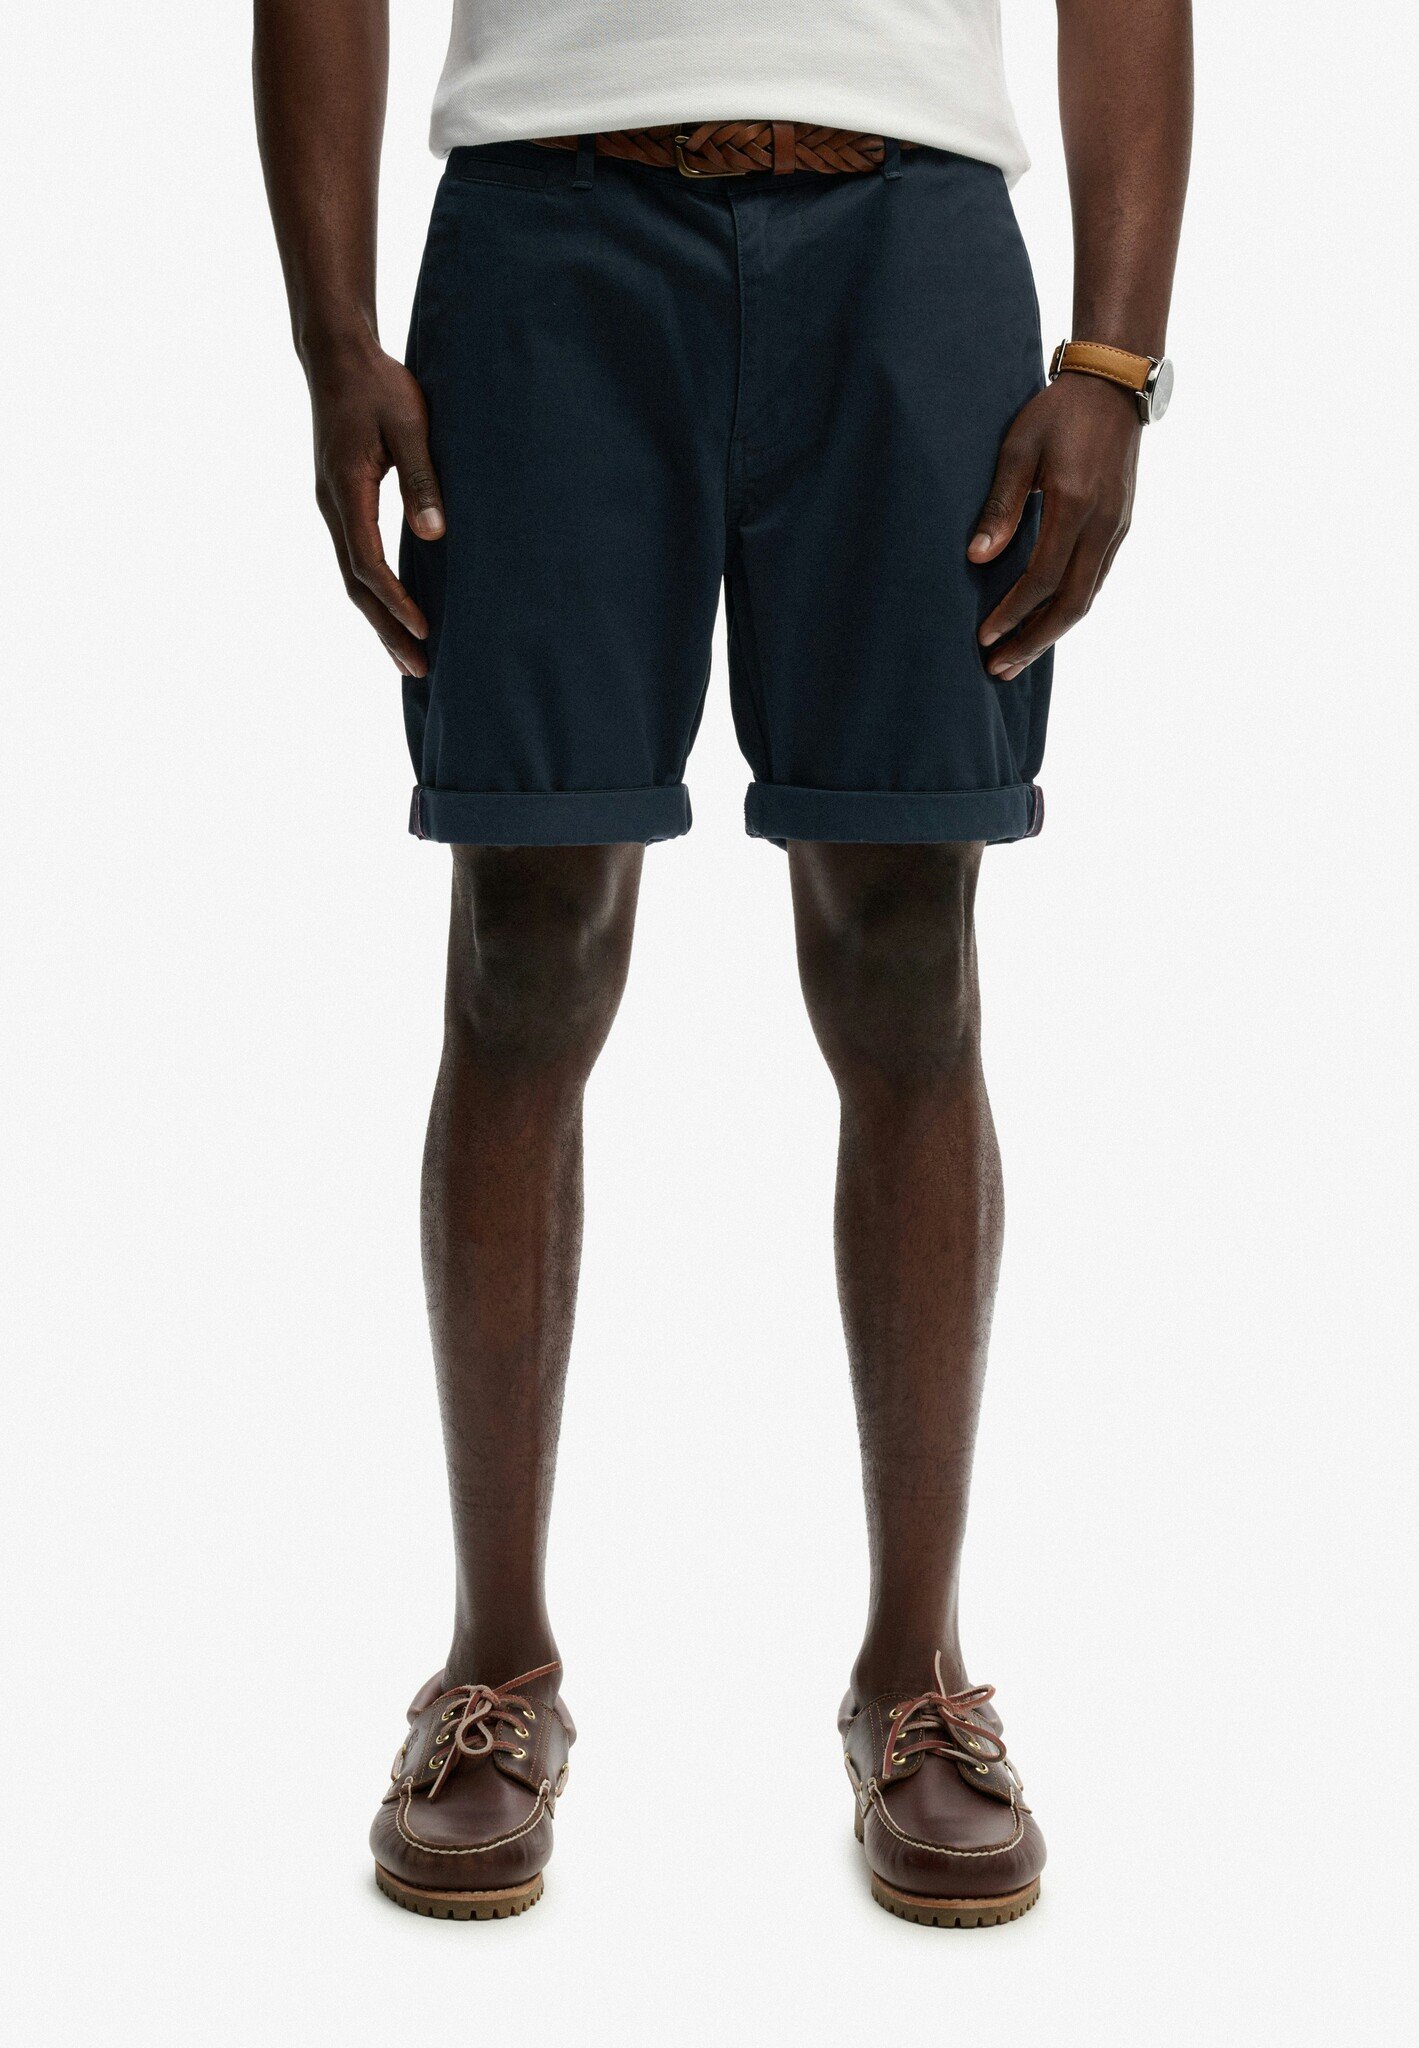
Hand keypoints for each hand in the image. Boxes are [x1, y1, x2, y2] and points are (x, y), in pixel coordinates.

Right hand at [306, 340, 445, 676]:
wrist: (338, 358)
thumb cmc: (378, 386)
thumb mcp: (409, 424)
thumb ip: (423, 478)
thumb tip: (434, 534)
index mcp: (347, 490)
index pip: (368, 562)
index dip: (396, 601)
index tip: (424, 629)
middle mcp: (332, 506)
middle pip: (356, 585)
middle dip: (386, 630)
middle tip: (417, 668)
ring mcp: (334, 507)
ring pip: (353, 578)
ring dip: (379, 620)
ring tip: (408, 658)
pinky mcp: (342, 504)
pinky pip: (355, 561)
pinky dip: (374, 595)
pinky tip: (394, 614)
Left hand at [968, 374, 1140, 680]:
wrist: (1114, 385)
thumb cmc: (1058, 411)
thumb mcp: (1018, 449)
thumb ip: (1000, 505)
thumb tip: (977, 559)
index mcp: (1076, 504)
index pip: (1042, 579)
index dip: (1013, 614)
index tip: (984, 638)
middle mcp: (1103, 524)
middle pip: (1071, 604)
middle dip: (1033, 641)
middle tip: (999, 669)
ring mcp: (1117, 527)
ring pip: (1087, 597)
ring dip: (1051, 631)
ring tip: (1017, 656)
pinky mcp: (1121, 526)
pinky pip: (1095, 580)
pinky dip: (1068, 607)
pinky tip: (1044, 620)